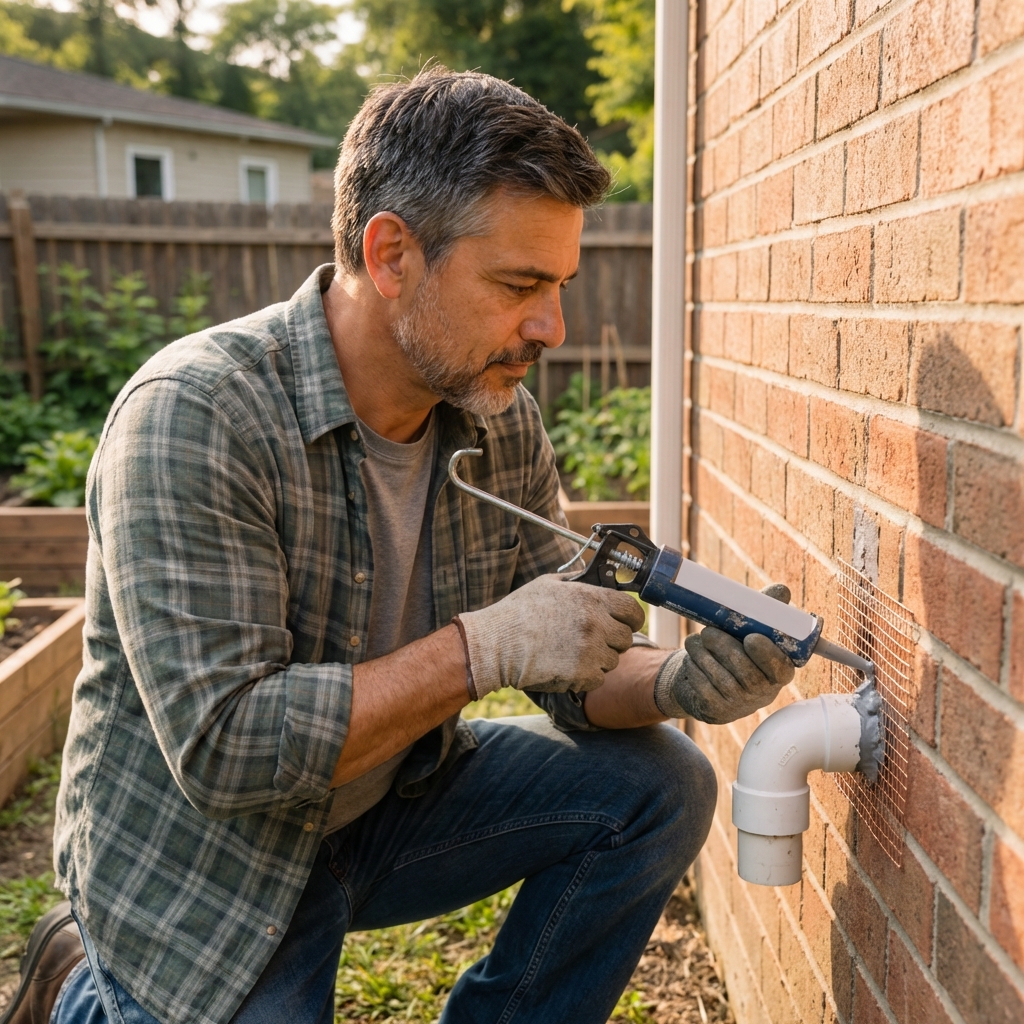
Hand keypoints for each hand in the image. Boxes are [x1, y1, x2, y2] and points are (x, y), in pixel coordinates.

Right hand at [454, 574, 644, 698]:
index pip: (633, 610)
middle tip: (591, 640)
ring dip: (598, 659)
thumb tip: (598, 577)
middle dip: (612, 640)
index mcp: (591, 598)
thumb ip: (579, 581)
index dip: (631, 618)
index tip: (624, 623)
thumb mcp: (549, 584)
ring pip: (613, 660)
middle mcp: (595, 624)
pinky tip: (565, 665)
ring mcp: (590, 651)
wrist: (497, 644)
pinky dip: (586, 676)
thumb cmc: (519, 612)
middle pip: (626, 638)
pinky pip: (598, 678)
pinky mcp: (582, 674)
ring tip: (571, 652)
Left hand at [652, 583, 795, 723]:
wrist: (710, 681)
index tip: (751, 638)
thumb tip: (782, 591)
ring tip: (696, 641)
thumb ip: (767, 610)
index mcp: (780, 671)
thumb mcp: (752, 628)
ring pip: (719, 676)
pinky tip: (692, 659)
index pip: (780, 668)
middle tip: (709, 632)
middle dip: (724, 647)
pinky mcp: (715, 710)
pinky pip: (702, 686)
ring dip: (702, 653)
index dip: (767, 654)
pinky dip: (693, 667)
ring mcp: (739, 705)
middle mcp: (763, 692)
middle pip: (746, 672)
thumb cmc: (737, 649)